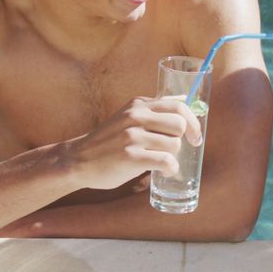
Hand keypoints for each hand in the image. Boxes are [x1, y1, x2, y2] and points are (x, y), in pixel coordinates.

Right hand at [65, 97, 201, 189]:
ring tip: (160, 162)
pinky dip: (170, 169)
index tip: (195, 136)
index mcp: (138, 105)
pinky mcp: (131, 157)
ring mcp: (133, 137)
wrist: (77, 160)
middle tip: (177, 151)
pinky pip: (166, 161)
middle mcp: (136, 117)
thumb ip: (153, 109)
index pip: (178, 105)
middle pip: (180, 125)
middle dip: (183, 140)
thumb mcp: (127, 116)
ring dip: (173, 157)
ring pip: (174, 145)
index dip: (192, 122)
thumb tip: (184, 99)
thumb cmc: (108, 141)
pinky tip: (163, 171)